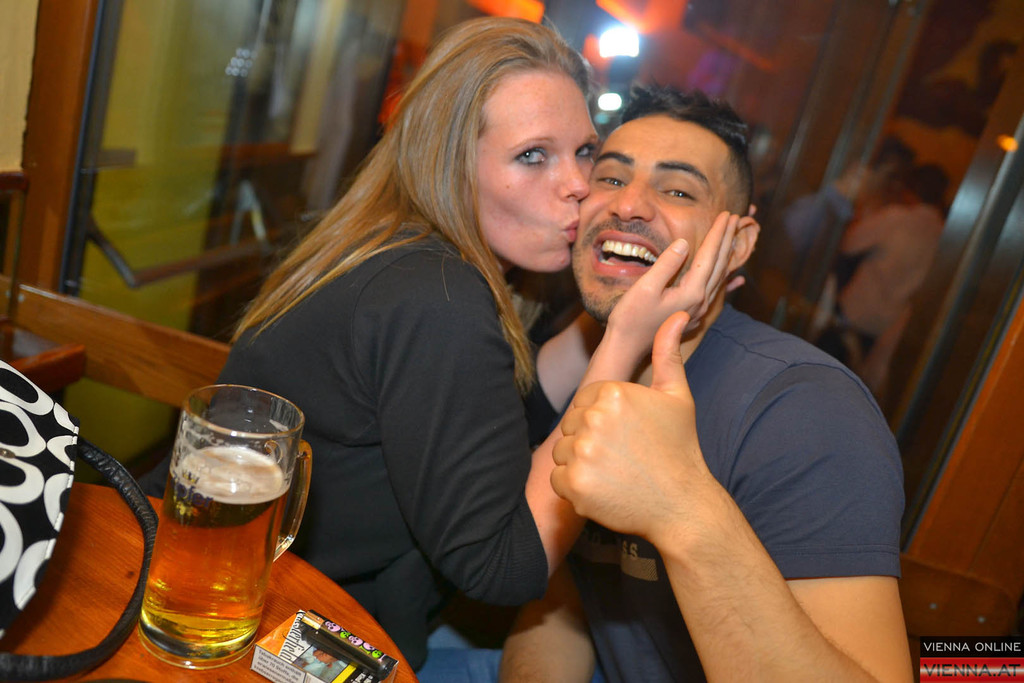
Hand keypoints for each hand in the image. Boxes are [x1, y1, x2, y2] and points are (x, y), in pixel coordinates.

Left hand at [551, 312, 715, 543]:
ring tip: (614, 472)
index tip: (625, 436)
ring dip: (580, 463)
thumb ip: (667, 354)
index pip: (584, 402)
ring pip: (562, 451)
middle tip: (621, 457)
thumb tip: (677, 316)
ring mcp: (582, 452)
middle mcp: (594, 419)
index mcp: (613, 393)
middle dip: (589, 440)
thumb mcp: (677, 396)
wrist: (683, 505)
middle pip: (571, 425)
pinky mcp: (574, 484)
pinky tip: (604, 489)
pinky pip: (557, 478)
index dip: (602, 420)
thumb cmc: (679, 448)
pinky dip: (575, 488)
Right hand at [604, 210, 753, 360]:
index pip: (709, 256)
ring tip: (731, 237)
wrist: (627, 348)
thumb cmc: (631, 318)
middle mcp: (700, 301)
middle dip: (726, 239)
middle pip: (719, 264)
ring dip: (726, 255)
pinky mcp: (692, 315)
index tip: (726, 214)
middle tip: (734, 218)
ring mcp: (698, 310)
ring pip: (719, 277)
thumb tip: (684, 243)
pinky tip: (734, 278)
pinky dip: (724, 277)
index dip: (717, 233)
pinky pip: (715, 291)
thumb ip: (667, 264)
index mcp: (691, 292)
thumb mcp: (645, 288)